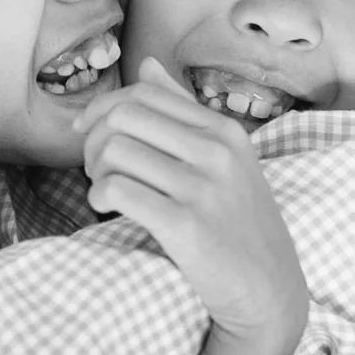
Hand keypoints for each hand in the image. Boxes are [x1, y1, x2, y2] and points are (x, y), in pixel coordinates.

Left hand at [74, 56, 306, 354]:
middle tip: (94, 166)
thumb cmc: (239, 223)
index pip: (144, 93)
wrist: (269, 290)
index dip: (102, 108)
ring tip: (103, 188)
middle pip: (123, 117)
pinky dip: (99, 195)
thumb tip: (147, 64)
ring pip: (115, 151)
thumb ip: (183, 112)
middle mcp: (216, 152)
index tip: (86, 131)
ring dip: (94, 170)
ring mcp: (203, 188)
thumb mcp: (225, 159)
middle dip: (93, 139)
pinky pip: (118, 190)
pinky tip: (107, 206)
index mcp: (223, 130)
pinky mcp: (186, 225)